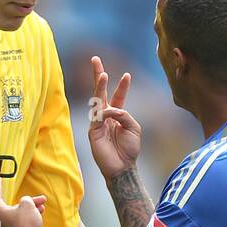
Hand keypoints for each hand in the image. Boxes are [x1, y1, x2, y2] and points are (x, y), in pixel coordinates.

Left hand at [0, 169, 45, 226]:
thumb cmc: (26, 226)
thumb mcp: (27, 204)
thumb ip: (25, 199)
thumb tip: (25, 203)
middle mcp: (1, 218)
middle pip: (9, 200)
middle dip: (19, 194)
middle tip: (16, 184)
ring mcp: (8, 226)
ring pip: (19, 210)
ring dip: (31, 205)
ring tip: (43, 201)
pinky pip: (23, 218)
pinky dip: (31, 214)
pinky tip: (41, 211)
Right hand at [87, 55, 141, 179]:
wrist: (122, 167)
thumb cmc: (129, 150)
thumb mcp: (133, 128)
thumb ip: (124, 115)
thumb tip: (112, 109)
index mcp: (118, 115)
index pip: (118, 96)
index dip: (122, 85)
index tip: (127, 74)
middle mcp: (106, 116)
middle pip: (101, 92)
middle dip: (98, 75)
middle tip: (95, 59)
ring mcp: (98, 122)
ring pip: (97, 100)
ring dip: (100, 87)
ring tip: (102, 74)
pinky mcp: (93, 131)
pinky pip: (99, 116)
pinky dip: (106, 112)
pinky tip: (113, 112)